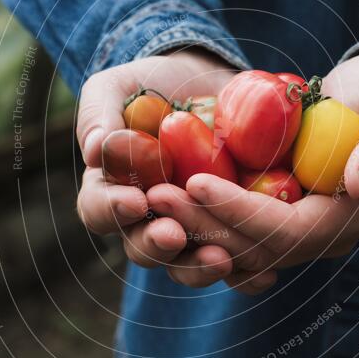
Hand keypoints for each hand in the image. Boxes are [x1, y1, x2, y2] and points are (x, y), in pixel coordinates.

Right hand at [76, 48, 276, 292]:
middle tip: (174, 235)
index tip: (137, 200)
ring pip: (184, 266)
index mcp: (111, 190)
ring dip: (198, 267)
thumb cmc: (153, 84)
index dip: (112, 211)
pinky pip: (233, 263)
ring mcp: (189, 228)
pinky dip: (246, 274)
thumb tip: (94, 151)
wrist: (209, 83)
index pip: (98, 211)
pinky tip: (264, 274)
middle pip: (141, 248)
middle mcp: (147, 218)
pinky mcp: (227, 230)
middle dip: (156, 246)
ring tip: (221, 260)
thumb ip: (100, 112)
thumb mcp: (119, 86)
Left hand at [175, 47, 358, 283]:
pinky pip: (232, 233)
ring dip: (192, 225)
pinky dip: (200, 221)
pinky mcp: (274, 218)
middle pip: (253, 248)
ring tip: (151, 195)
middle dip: (203, 224)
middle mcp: (320, 238)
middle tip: (155, 195)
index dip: (238, 212)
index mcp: (349, 219)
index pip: (286, 232)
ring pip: (235, 247)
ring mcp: (295, 232)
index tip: (194, 181)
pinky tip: (166, 200)